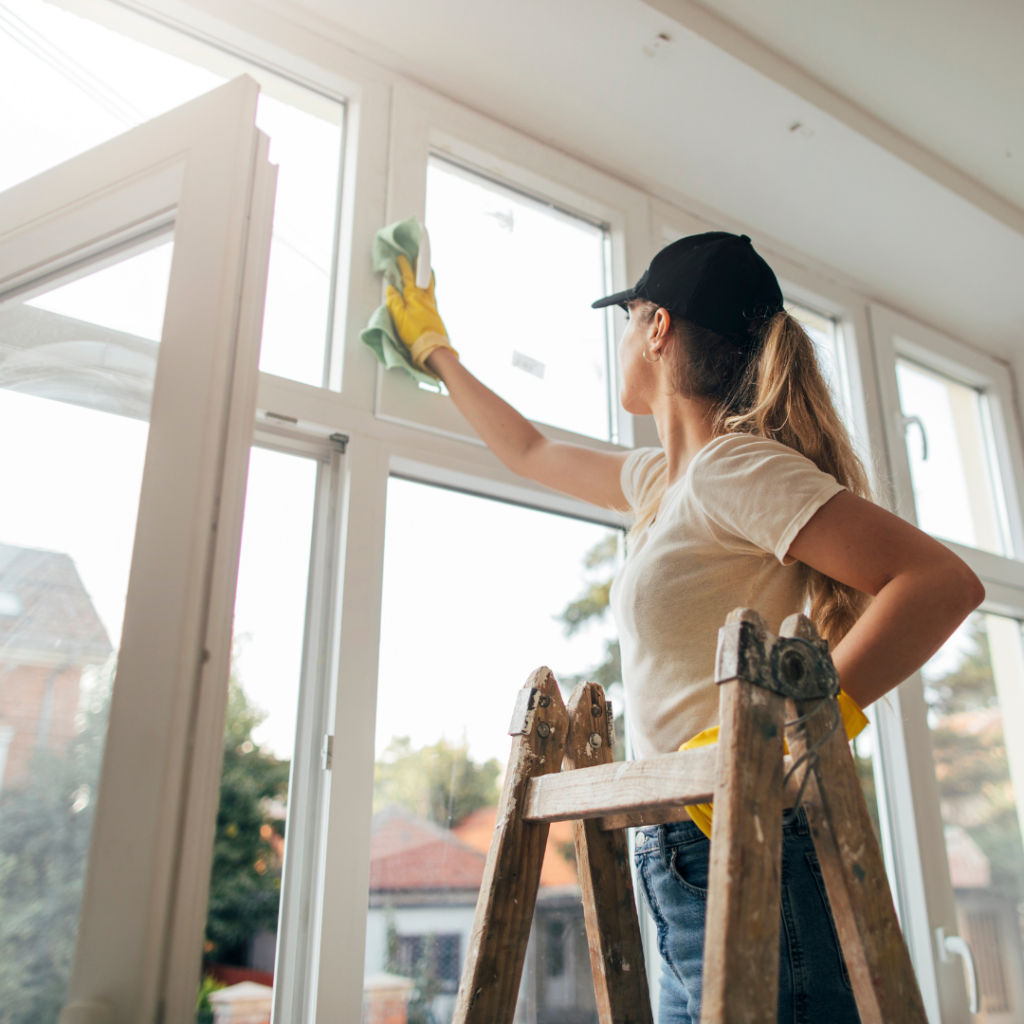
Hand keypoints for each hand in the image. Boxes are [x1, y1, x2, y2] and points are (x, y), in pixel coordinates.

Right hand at [385, 254, 457, 372]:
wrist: (432, 348)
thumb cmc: (415, 334)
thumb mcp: (398, 318)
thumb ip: (394, 302)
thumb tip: (391, 289)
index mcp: (414, 298)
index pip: (408, 278)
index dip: (404, 267)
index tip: (401, 258)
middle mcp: (425, 299)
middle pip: (422, 278)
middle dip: (418, 266)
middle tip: (417, 257)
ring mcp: (431, 306)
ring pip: (429, 285)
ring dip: (427, 275)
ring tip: (426, 269)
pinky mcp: (434, 313)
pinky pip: (431, 294)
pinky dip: (430, 287)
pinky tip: (428, 289)